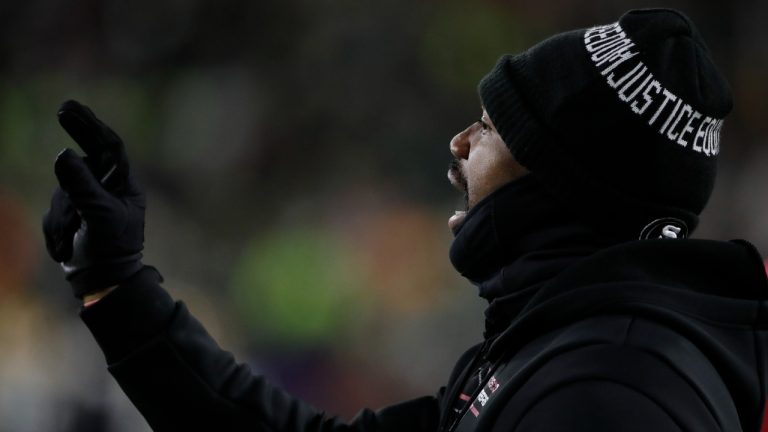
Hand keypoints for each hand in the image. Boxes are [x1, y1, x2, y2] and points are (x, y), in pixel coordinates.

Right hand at [42, 100, 144, 297]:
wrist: (102, 281)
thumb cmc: (112, 249)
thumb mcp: (99, 215)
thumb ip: (81, 186)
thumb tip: (63, 153)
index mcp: (124, 185)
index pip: (109, 148)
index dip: (91, 126)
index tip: (70, 108)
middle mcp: (107, 188)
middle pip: (84, 158)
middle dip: (77, 133)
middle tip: (63, 108)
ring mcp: (88, 200)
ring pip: (61, 189)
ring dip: (63, 215)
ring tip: (75, 237)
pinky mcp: (72, 215)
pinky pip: (53, 211)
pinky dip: (55, 229)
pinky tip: (67, 246)